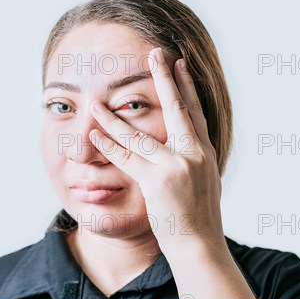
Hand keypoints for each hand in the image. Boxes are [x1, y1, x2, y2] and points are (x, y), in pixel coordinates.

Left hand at [89, 47, 224, 255]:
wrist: (200, 245)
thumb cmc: (199, 218)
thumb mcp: (205, 182)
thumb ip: (194, 159)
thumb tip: (186, 144)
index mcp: (205, 153)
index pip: (195, 111)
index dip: (187, 85)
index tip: (180, 62)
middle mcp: (194, 154)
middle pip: (177, 108)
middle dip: (165, 78)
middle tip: (156, 53)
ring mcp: (176, 166)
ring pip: (140, 134)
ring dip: (115, 117)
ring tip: (98, 101)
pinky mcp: (157, 181)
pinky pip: (127, 157)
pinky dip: (108, 144)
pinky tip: (94, 132)